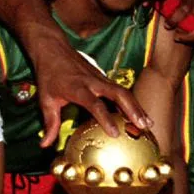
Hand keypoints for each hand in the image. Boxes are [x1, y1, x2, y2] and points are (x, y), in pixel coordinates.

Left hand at [32, 36, 151, 145]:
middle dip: (132, 110)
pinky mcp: (104, 77)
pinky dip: (132, 102)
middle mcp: (93, 82)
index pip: (95, 104)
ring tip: (148, 123)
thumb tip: (45, 145)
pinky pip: (121, 90)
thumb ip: (50, 123)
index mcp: (78, 88)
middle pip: (118, 94)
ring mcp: (100, 78)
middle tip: (143, 126)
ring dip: (137, 107)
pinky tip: (139, 115)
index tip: (115, 133)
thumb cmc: (48, 75)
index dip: (105, 118)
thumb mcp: (45, 100)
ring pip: (123, 91)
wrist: (53, 48)